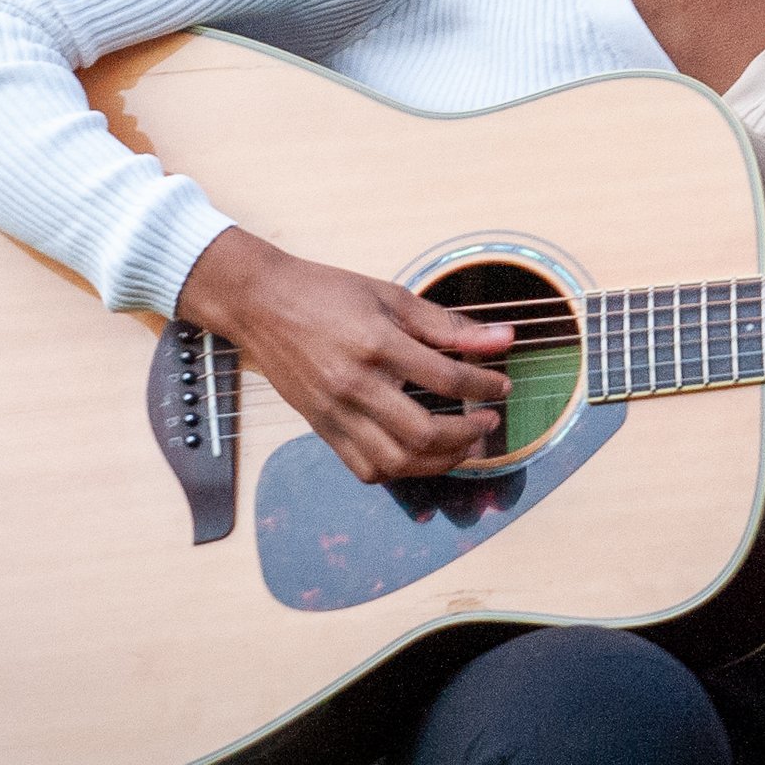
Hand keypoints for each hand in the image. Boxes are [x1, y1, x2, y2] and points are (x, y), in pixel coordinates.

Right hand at [174, 226, 513, 482]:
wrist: (262, 303)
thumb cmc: (326, 293)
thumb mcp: (391, 296)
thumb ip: (447, 324)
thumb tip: (503, 338)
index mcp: (375, 344)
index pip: (445, 378)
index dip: (483, 386)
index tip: (500, 386)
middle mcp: (354, 385)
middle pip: (423, 433)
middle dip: (466, 434)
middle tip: (487, 422)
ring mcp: (334, 412)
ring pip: (396, 461)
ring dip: (439, 461)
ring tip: (463, 445)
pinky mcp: (320, 428)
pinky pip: (365, 468)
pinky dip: (399, 471)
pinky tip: (419, 455)